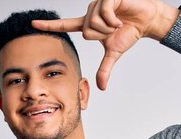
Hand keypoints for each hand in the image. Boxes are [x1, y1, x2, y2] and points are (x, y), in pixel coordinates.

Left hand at [32, 0, 178, 90]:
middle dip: (101, 35)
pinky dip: (113, 20)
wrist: (146, 21)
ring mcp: (98, 3)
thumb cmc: (129, 32)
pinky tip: (120, 17)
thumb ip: (104, 69)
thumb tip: (101, 87)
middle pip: (85, 30)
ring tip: (118, 23)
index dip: (50, 25)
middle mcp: (90, 12)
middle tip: (113, 30)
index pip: (65, 25)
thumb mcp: (113, 53)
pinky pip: (104, 12)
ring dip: (108, 27)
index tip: (33, 24)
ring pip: (93, 22)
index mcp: (88, 24)